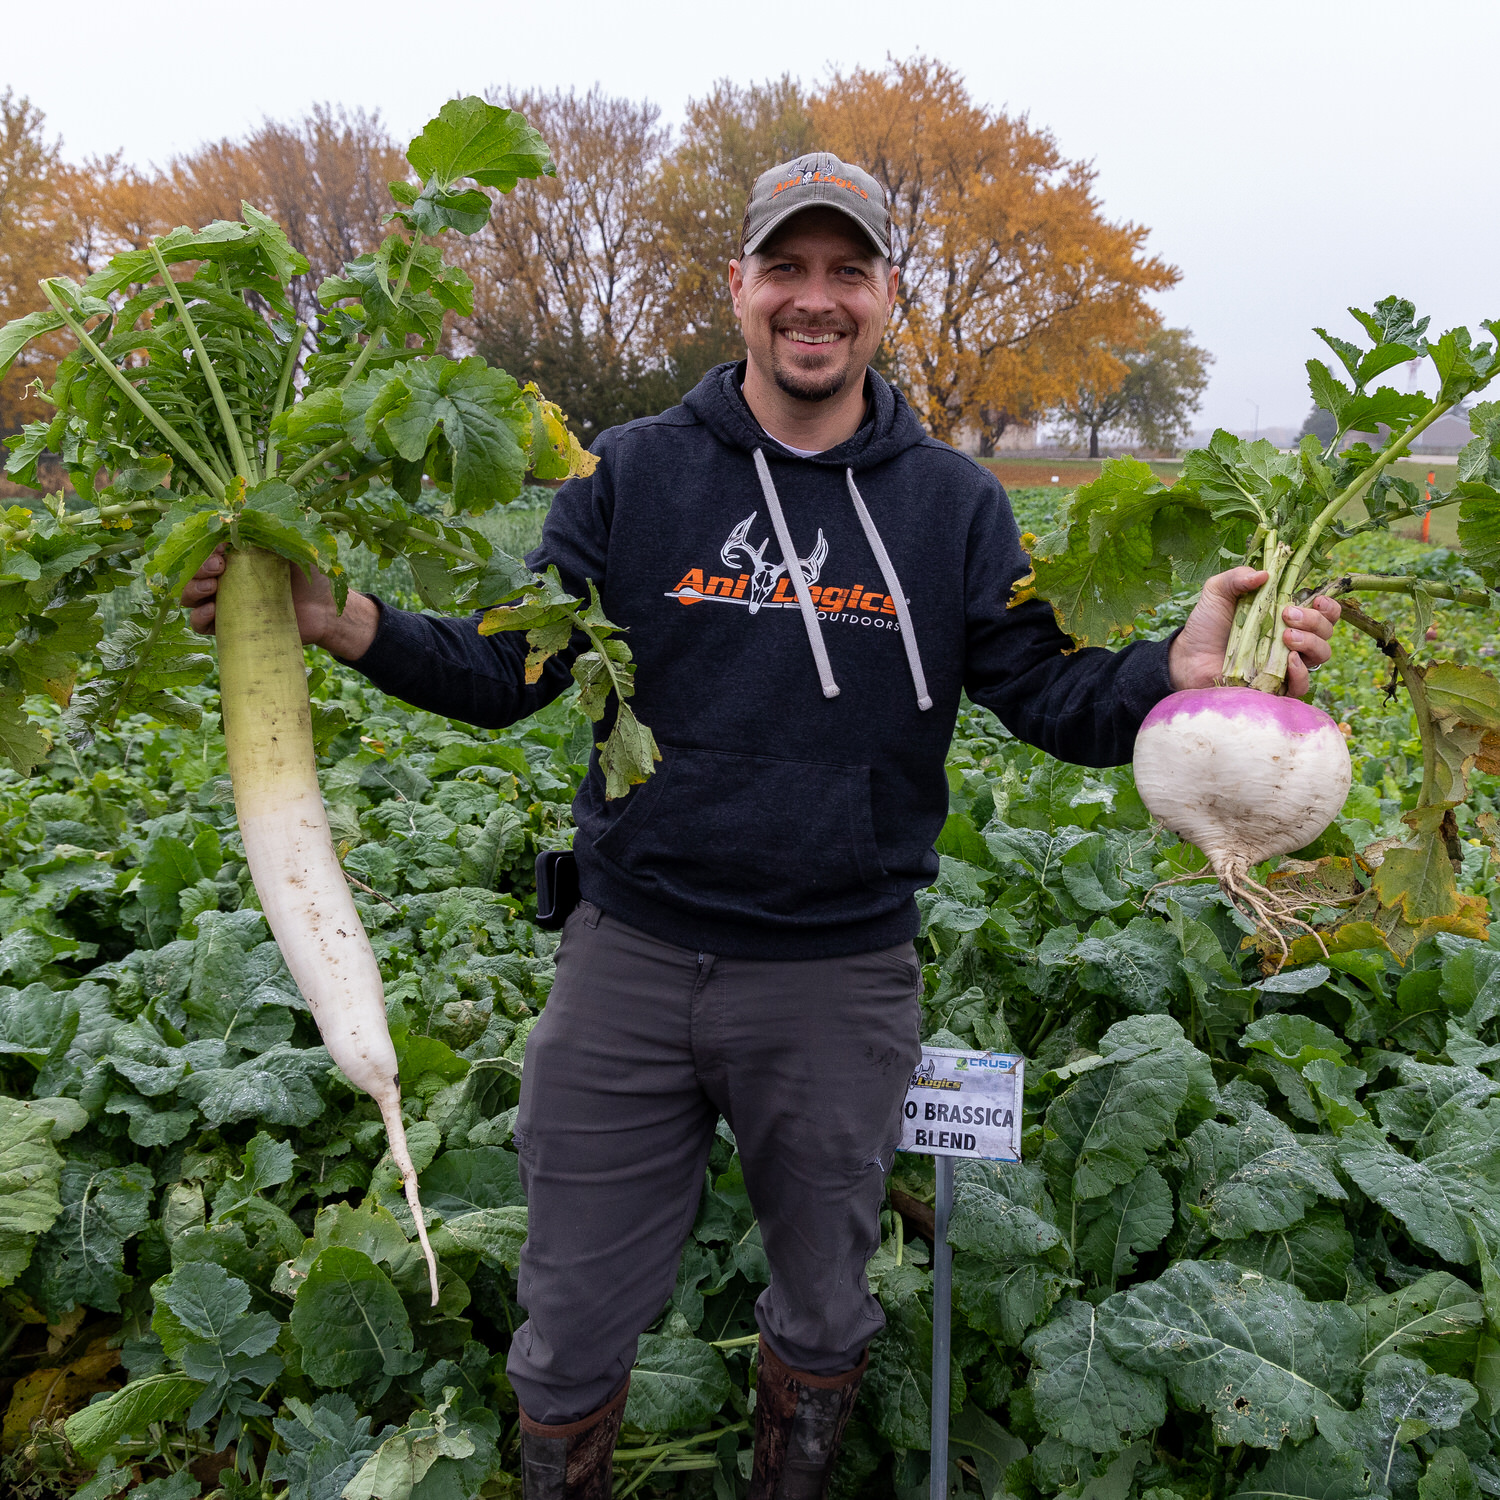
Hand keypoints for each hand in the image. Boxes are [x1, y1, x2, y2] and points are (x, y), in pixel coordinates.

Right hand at [182, 545, 379, 660]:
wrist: (324, 610)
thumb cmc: (309, 576)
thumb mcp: (291, 546)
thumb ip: (270, 531)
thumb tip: (245, 511)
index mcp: (236, 556)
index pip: (206, 547)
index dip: (206, 546)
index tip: (221, 546)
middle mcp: (226, 577)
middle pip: (192, 571)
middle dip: (198, 567)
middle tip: (218, 566)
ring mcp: (225, 603)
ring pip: (191, 596)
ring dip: (193, 589)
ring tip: (212, 587)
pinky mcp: (229, 627)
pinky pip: (201, 624)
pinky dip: (199, 617)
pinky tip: (212, 611)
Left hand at [1168, 566, 1340, 698]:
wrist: (1188, 658)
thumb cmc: (1207, 625)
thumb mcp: (1218, 592)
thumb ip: (1238, 577)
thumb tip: (1265, 574)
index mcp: (1286, 616)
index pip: (1324, 612)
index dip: (1328, 606)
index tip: (1318, 600)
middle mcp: (1292, 640)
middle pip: (1326, 631)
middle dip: (1314, 620)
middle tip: (1287, 615)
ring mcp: (1286, 664)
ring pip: (1321, 655)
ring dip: (1312, 642)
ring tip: (1287, 636)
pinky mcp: (1276, 687)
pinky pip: (1302, 685)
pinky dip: (1301, 672)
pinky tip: (1289, 661)